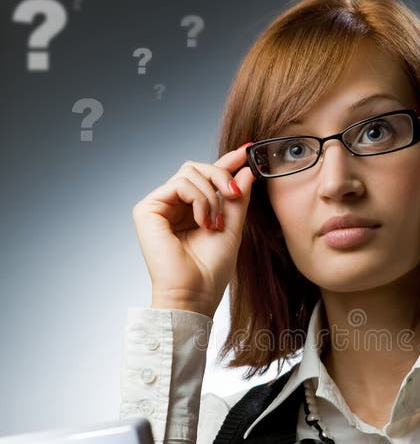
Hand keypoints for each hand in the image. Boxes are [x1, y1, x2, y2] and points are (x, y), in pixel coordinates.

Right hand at [132, 144, 255, 315]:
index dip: (227, 161)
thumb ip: (237, 197)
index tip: (248, 150)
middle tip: (235, 195)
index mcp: (191, 210)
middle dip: (221, 176)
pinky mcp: (147, 209)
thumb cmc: (210, 270)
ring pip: (190, 172)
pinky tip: (204, 222)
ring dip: (211, 194)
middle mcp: (172, 205)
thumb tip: (246, 168)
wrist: (194, 294)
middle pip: (197, 168)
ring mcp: (159, 206)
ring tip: (214, 223)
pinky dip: (199, 199)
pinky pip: (179, 183)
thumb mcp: (233, 227)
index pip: (207, 177)